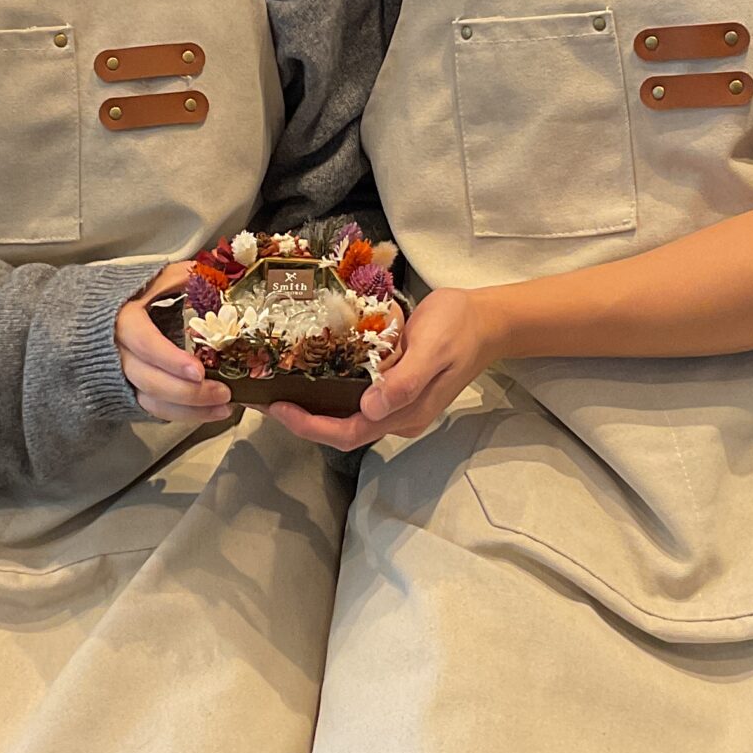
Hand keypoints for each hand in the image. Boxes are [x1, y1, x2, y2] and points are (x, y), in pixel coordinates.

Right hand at [116, 262, 231, 422]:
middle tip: (223, 392)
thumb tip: (214, 274)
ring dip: (190, 410)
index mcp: (123, 321)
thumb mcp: (148, 281)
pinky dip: (182, 415)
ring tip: (223, 408)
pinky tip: (210, 412)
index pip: (143, 343)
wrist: (88, 320)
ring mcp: (121, 377)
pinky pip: (154, 410)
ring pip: (152, 402)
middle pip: (150, 380)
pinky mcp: (129, 393)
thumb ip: (178, 277)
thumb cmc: (124, 298)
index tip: (197, 371)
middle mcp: (118, 354)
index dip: (169, 359)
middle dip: (188, 392)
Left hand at [268, 287, 498, 449]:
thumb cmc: (458, 329)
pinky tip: (312, 371)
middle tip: (266, 397)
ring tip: (280, 385)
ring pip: (347, 415)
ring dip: (314, 407)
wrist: (486, 320)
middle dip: (303, 420)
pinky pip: (356, 396)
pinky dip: (330, 389)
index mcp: (406, 414)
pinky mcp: (395, 386)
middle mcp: (398, 416)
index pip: (349, 432)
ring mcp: (397, 403)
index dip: (311, 426)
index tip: (279, 407)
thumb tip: (369, 407)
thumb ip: (404, 381)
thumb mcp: (432, 350)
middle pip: (342, 430)